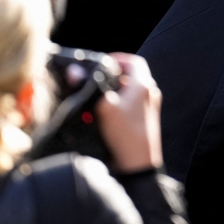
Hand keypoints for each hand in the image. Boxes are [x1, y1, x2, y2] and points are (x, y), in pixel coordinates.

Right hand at [95, 52, 163, 172]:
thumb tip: (74, 71)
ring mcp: (149, 107)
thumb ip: (90, 87)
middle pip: (130, 76)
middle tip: (96, 81)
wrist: (138, 165)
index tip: (103, 63)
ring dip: (113, 92)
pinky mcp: (144, 120)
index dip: (118, 59)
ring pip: (129, 91)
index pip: (133, 62)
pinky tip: (102, 114)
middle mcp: (149, 93)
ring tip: (96, 99)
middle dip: (112, 77)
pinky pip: (130, 105)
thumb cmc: (125, 134)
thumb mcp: (104, 107)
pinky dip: (117, 105)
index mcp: (143, 85)